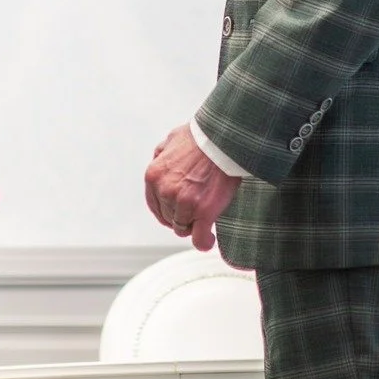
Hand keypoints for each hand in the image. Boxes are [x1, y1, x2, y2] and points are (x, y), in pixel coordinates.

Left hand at [144, 123, 239, 251]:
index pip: (155, 205)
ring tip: (205, 221)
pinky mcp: (204, 211)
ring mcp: (184, 203)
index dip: (166, 212)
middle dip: (181, 217)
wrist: (224, 138)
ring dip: (193, 226)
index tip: (177, 214)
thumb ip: (161, 154)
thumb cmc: (201, 136)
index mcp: (154, 176)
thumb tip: (158, 160)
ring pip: (183, 228)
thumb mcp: (171, 140)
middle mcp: (165, 191)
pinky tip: (209, 240)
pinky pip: (199, 238)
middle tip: (196, 212)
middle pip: (169, 218)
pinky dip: (204, 242)